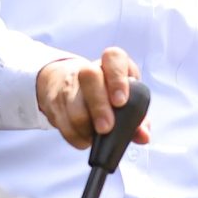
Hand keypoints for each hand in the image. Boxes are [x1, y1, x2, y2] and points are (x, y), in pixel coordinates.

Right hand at [36, 47, 151, 150]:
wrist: (68, 82)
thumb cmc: (106, 93)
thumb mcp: (125, 99)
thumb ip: (138, 118)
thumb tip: (143, 136)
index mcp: (111, 64)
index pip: (113, 58)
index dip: (117, 79)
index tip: (121, 101)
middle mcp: (88, 69)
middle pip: (90, 77)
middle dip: (98, 105)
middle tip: (106, 128)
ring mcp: (68, 83)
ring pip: (72, 102)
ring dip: (84, 126)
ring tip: (95, 138)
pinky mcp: (53, 100)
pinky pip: (61, 120)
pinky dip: (74, 135)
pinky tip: (84, 139)